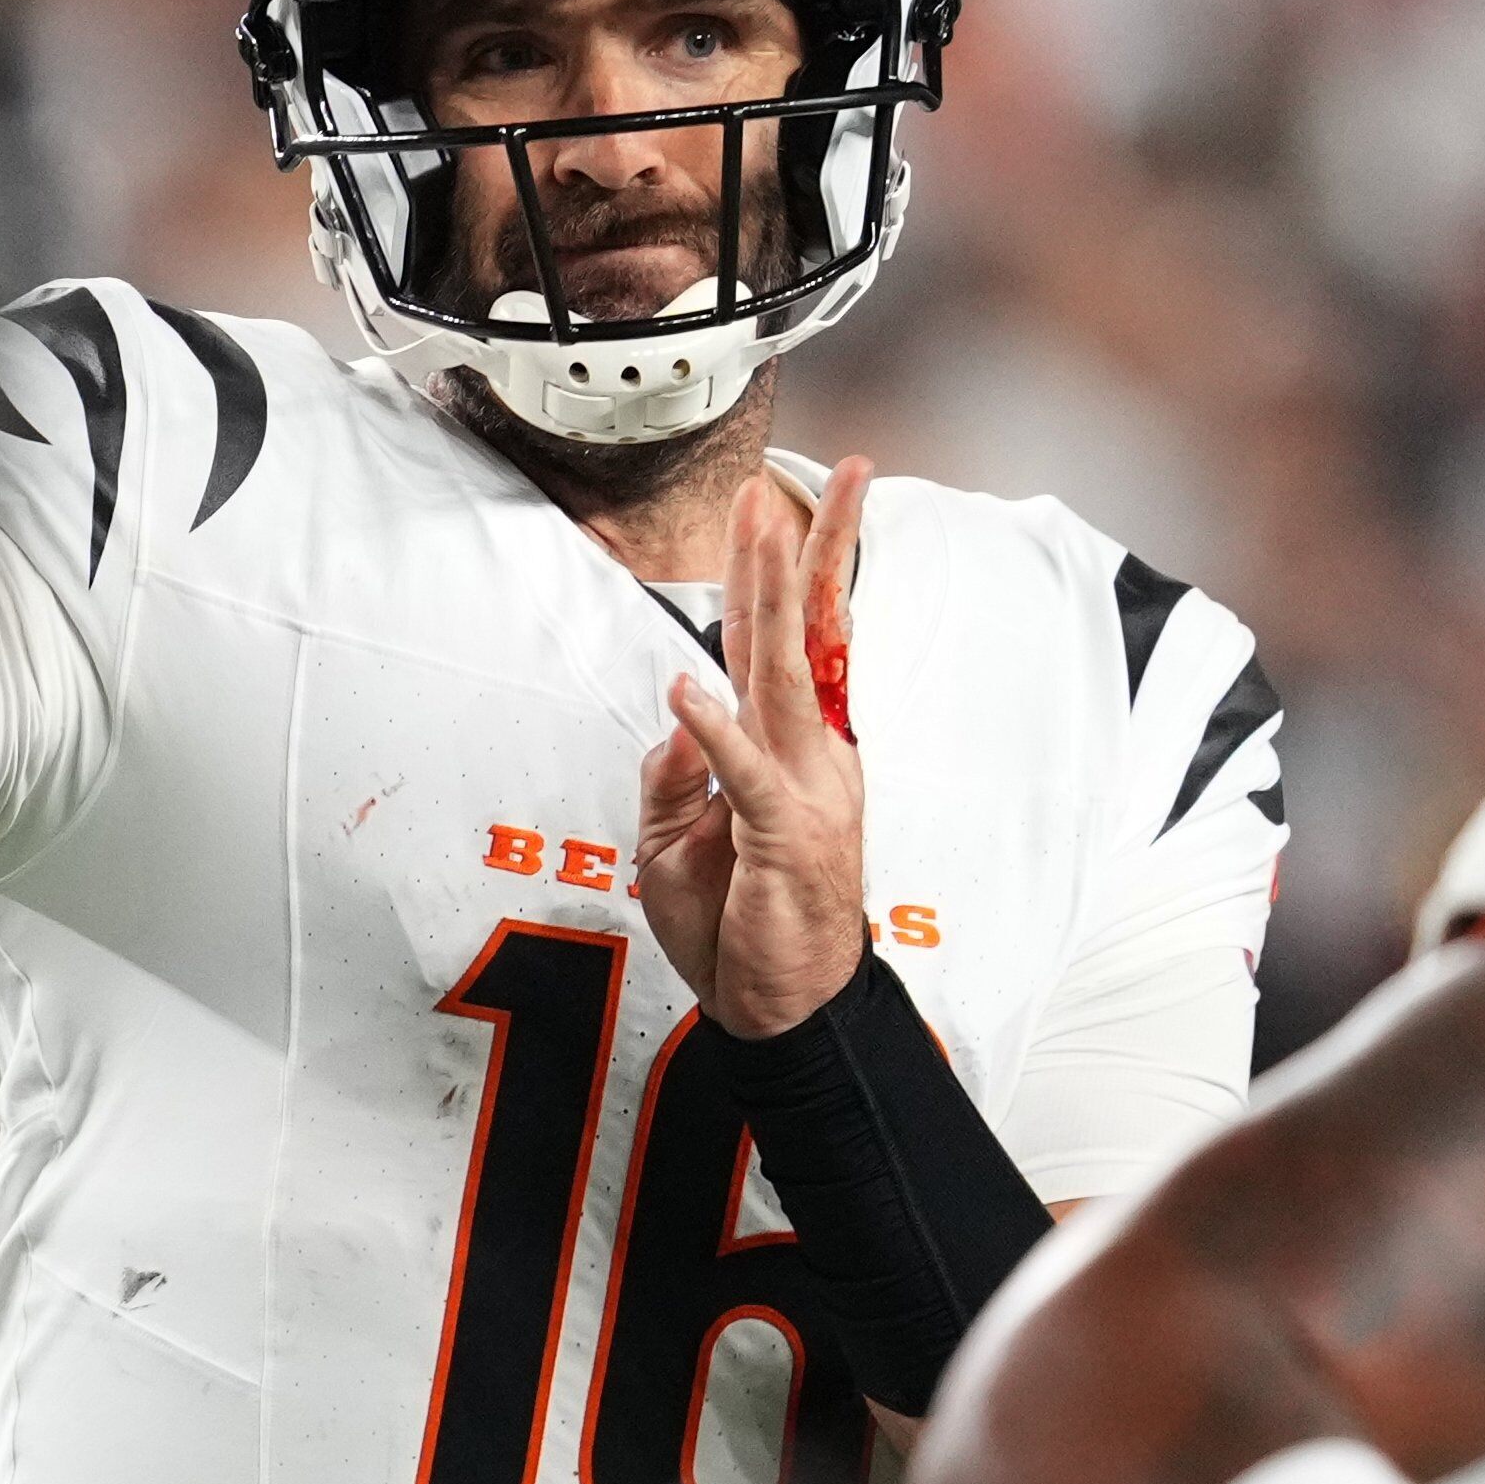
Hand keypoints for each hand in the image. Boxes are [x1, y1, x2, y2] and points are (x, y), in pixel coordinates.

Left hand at [639, 455, 870, 1036]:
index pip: (786, 644)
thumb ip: (676, 774)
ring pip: (779, 676)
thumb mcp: (677, 842)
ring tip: (758, 527)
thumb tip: (678, 709)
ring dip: (763, 597)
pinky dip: (712, 735)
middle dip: (790, 549)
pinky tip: (686, 693)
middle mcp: (808, 755)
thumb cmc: (739, 925)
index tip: (780, 499)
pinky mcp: (784, 836)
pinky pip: (744, 775)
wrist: (783, 1008)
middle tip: (789, 476)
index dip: (783, 571)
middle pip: (796, 633)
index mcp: (789, 750)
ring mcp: (805, 791)